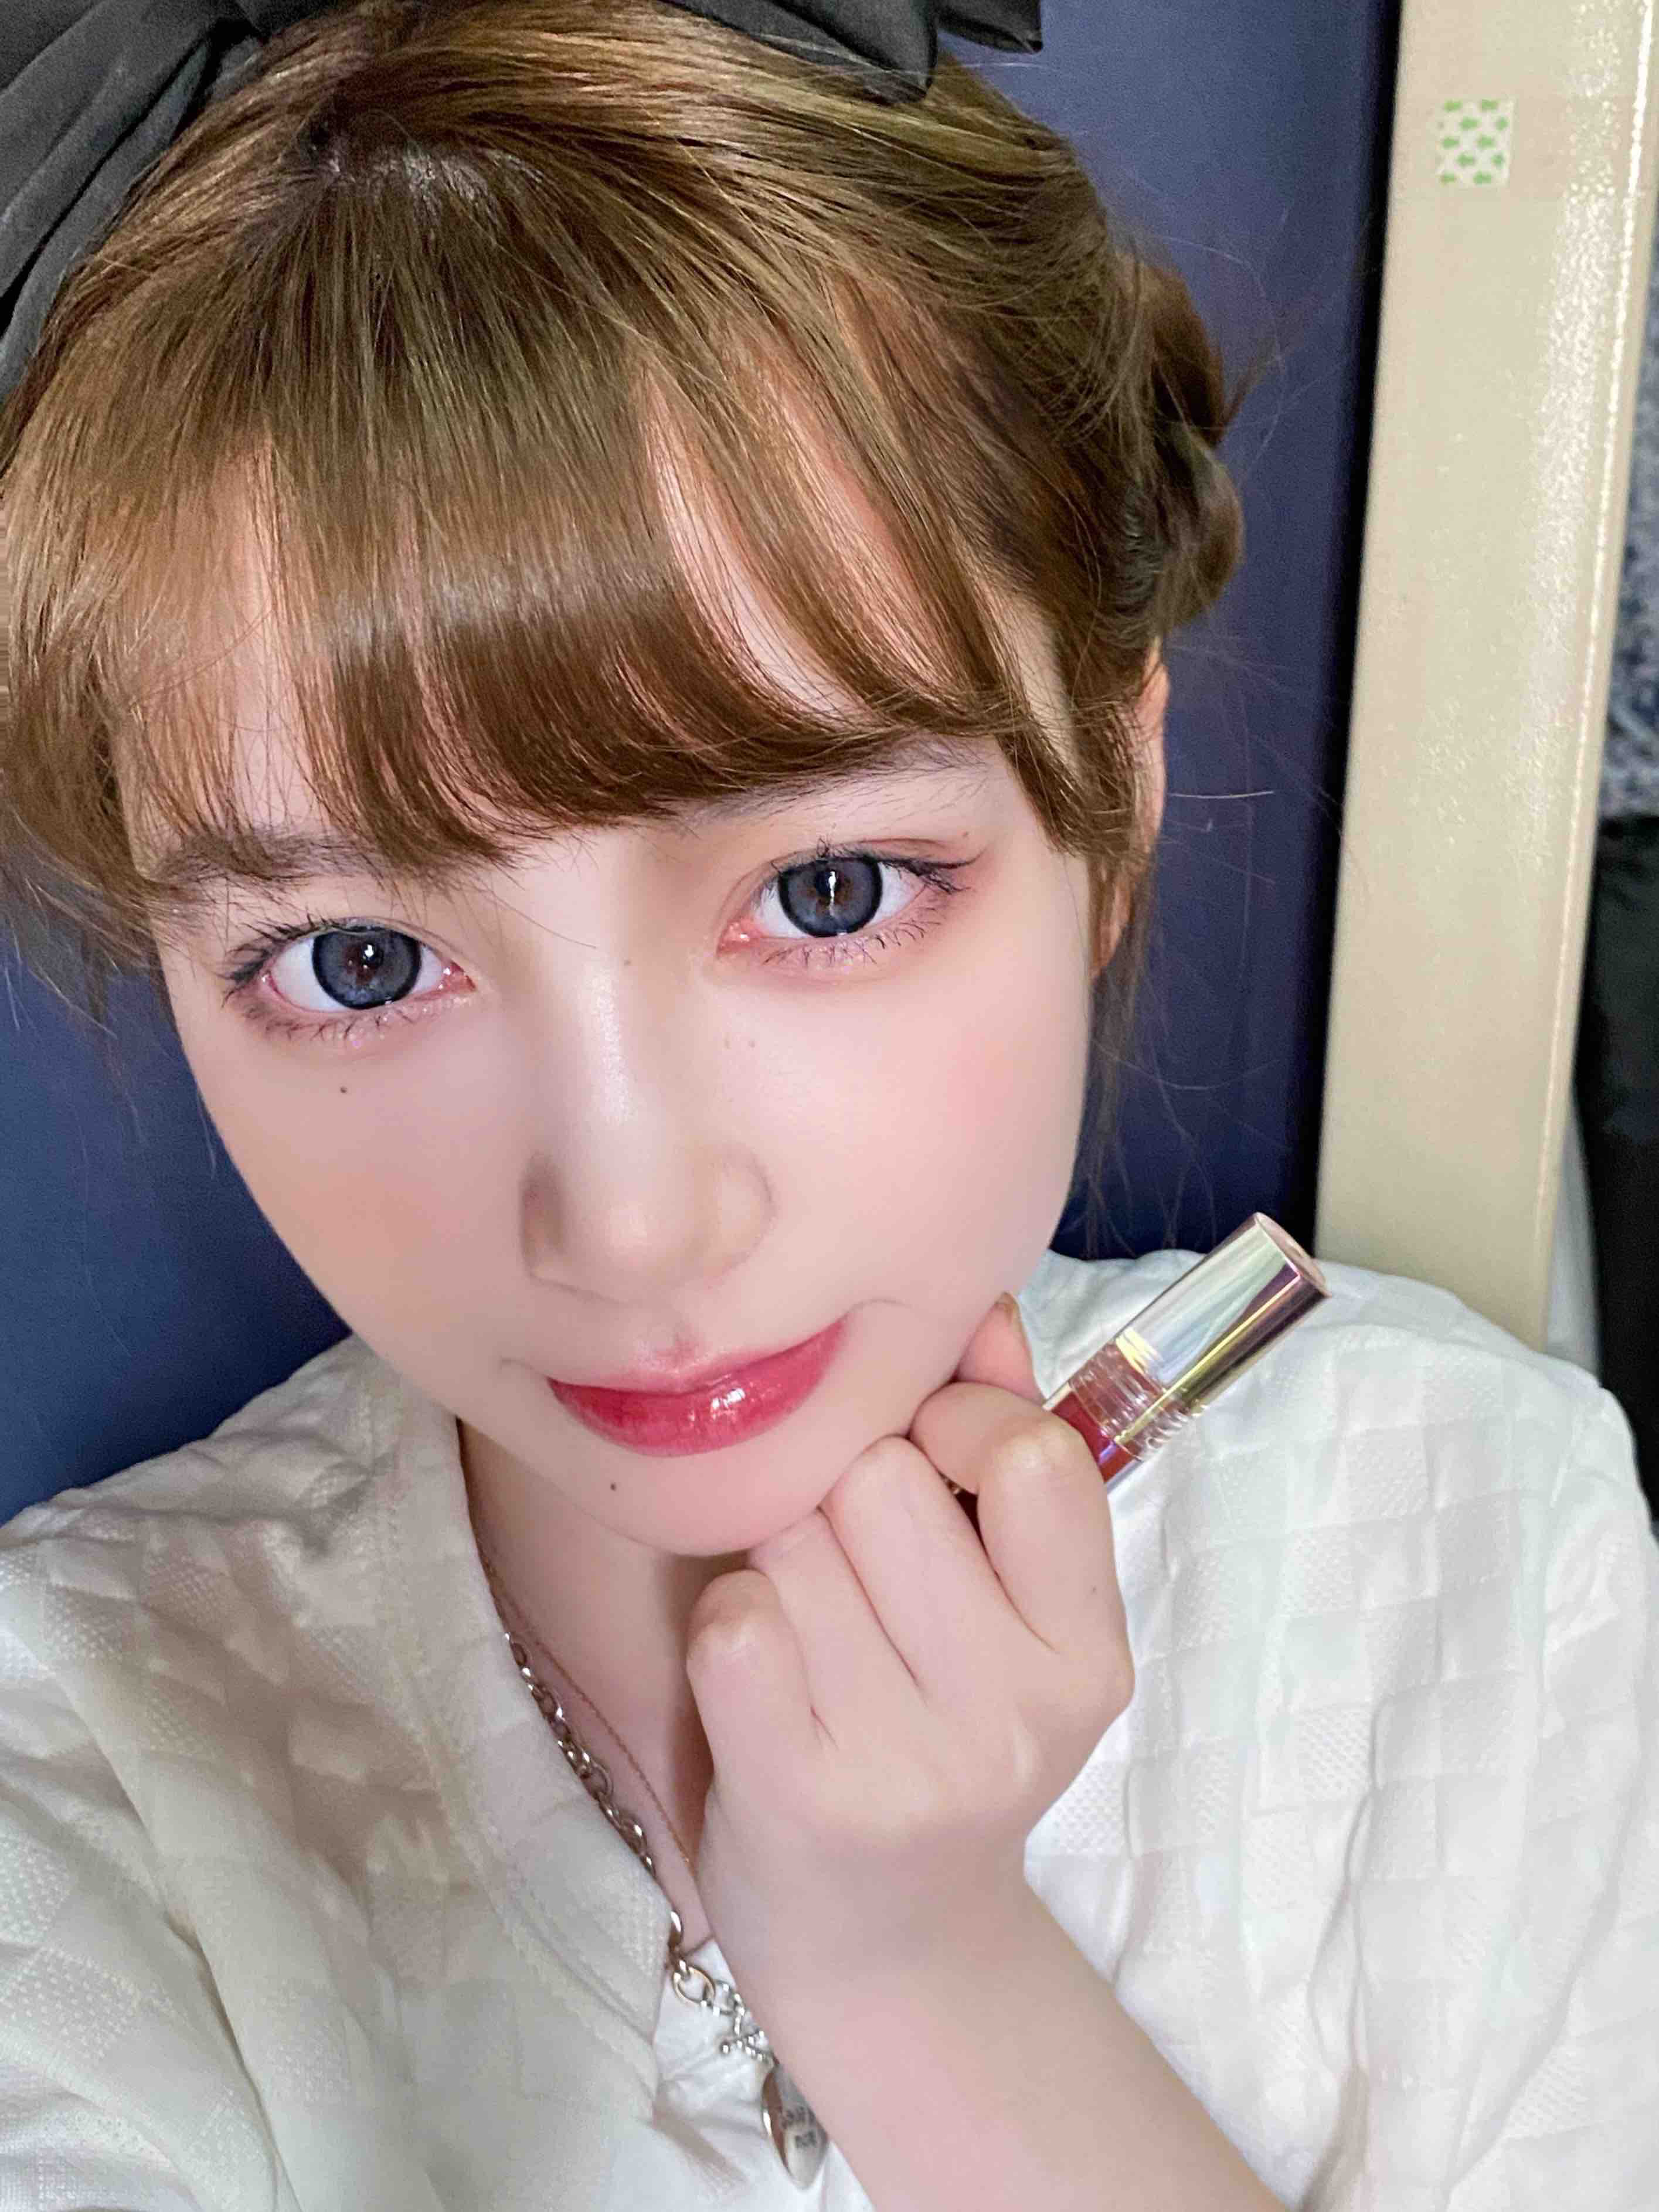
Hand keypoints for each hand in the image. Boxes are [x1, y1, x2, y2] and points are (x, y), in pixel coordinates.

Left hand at [683, 1293, 1134, 2016]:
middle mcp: (1017, 1711)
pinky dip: (728, 1628)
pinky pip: (735, 1621)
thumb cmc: (936, 1728)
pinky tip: (758, 1677)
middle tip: (854, 1576)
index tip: (931, 1474)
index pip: (1031, 1452)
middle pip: (881, 1479)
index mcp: (1088, 1650)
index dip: (955, 1427)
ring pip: (794, 1539)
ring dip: (779, 1563)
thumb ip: (1002, 1444)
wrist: (886, 1945)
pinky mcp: (802, 1796)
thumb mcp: (1007, 1607)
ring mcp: (911, 1762)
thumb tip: (977, 1304)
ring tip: (812, 1632)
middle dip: (844, 1499)